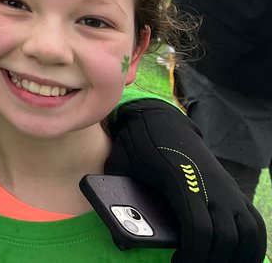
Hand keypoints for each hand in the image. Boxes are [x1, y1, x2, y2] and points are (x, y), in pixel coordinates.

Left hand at [107, 99, 266, 261]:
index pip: (199, 229)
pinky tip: (242, 258)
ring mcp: (226, 189)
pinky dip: (254, 244)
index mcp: (181, 183)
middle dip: (212, 259)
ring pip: (247, 232)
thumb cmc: (138, 144)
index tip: (179, 262)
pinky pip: (255, 223)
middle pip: (226, 237)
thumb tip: (117, 236)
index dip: (193, 253)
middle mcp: (211, 187)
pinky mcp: (234, 191)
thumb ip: (114, 196)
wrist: (162, 120)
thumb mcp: (119, 164)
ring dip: (237, 255)